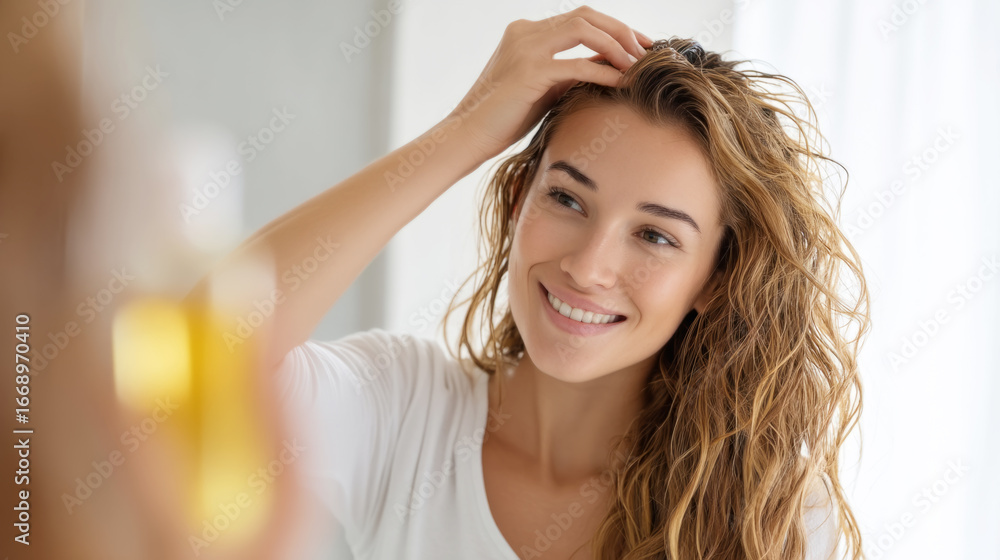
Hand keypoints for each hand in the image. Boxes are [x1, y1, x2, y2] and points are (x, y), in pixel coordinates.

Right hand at [449, 5, 653, 161]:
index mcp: (527, 32)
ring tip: (638, 66)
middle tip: (647, 53)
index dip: (614, 28)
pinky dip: (605, 71)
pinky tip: (623, 84)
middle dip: (623, 31)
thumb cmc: (503, 118)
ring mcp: (526, 48)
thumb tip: (607, 70)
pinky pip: (578, 64)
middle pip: (587, 16)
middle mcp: (526, 32)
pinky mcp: (530, 71)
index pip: (581, 18)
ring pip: (585, 30)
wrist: (468, 135)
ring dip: (617, 46)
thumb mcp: (543, 88)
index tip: (640, 46)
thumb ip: (569, 73)